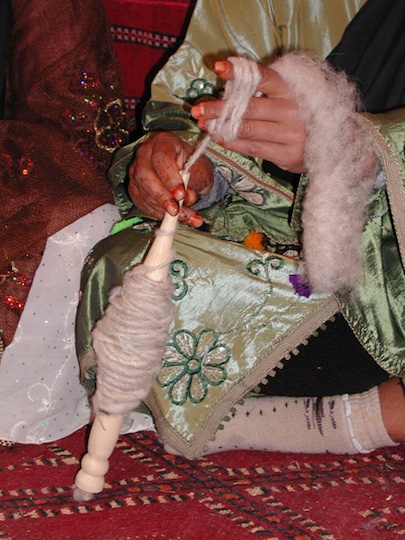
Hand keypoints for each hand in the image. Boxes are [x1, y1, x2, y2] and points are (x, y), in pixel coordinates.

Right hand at [128, 132, 213, 225]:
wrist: (187, 172)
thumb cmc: (194, 167)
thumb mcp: (200, 172)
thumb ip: (194, 183)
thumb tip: (187, 198)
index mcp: (164, 142)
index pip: (161, 157)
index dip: (170, 177)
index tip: (181, 194)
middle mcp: (145, 153)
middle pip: (145, 175)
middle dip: (161, 196)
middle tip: (175, 211)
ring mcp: (136, 170)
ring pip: (143, 191)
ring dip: (162, 210)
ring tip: (184, 218)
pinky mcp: (134, 188)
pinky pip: (142, 203)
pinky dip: (157, 213)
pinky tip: (172, 219)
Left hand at [191, 60, 306, 172]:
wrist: (333, 145)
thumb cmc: (302, 117)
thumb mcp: (289, 98)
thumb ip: (264, 94)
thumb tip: (227, 93)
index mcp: (291, 90)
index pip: (262, 77)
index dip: (238, 72)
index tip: (217, 67)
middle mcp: (292, 110)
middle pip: (248, 107)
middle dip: (219, 108)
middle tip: (197, 109)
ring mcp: (290, 133)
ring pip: (248, 129)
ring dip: (222, 127)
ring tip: (204, 125)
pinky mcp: (287, 153)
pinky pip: (253, 148)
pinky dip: (233, 143)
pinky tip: (220, 138)